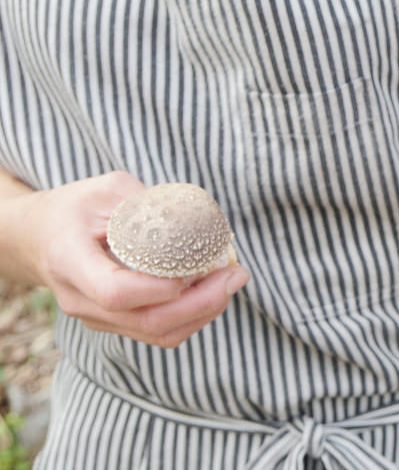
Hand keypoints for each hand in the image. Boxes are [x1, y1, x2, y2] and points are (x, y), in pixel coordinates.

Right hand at [6, 171, 248, 347]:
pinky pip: (159, 332)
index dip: (160, 288)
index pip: (116, 292)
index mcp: (70, 262)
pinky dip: (193, 316)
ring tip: (232, 280)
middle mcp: (81, 300)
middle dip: (202, 303)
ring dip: (204, 312)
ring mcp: (97, 318)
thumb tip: (198, 219)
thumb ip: (147, 203)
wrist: (36, 239)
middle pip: (147, 322)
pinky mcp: (115, 323)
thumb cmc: (73, 209)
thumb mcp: (105, 190)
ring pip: (158, 334)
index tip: (197, 268)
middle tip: (237, 274)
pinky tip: (214, 290)